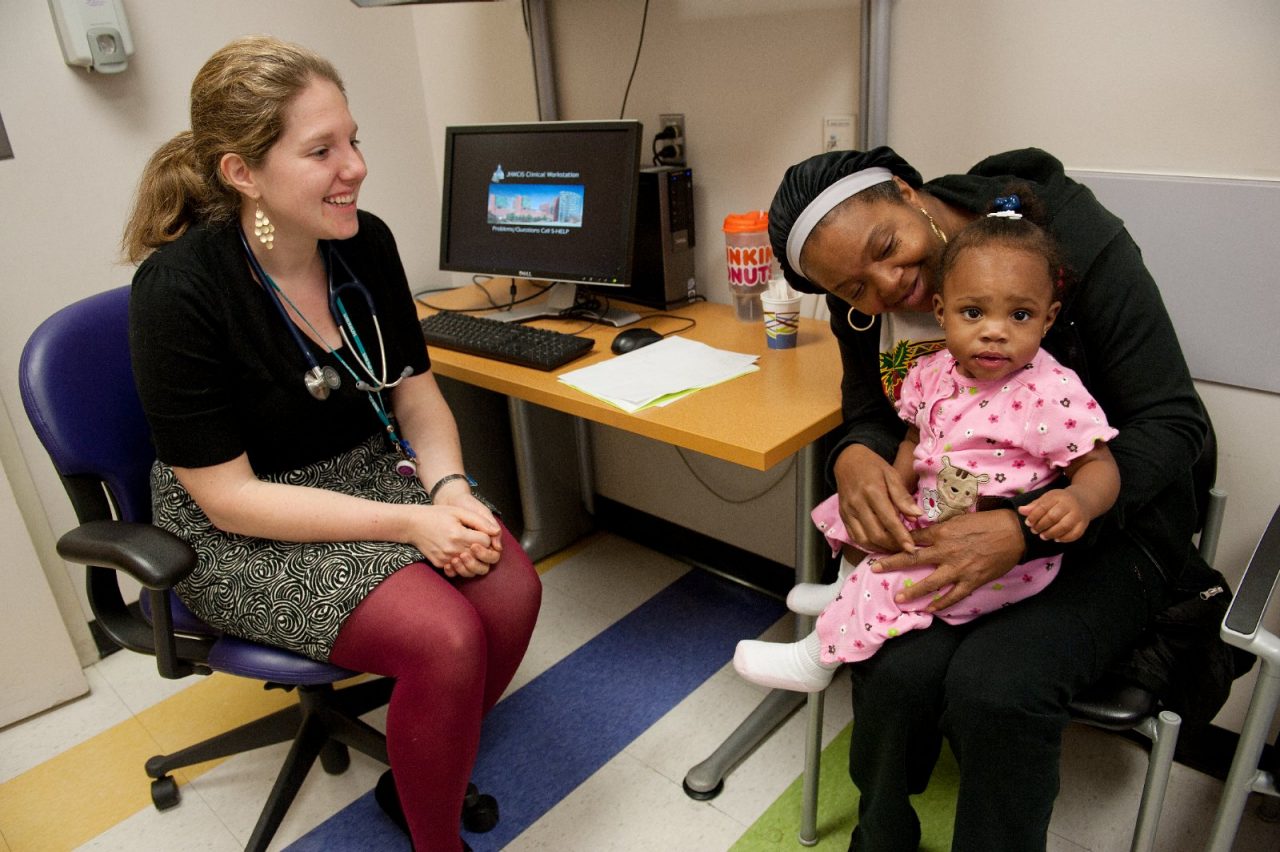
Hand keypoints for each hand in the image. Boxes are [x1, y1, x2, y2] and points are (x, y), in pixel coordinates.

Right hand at [408, 502, 501, 578]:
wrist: (413, 524)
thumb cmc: (437, 515)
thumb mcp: (459, 512)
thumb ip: (479, 521)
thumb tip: (496, 532)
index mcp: (459, 535)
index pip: (486, 542)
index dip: (487, 537)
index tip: (481, 532)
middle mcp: (453, 550)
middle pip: (481, 560)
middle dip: (485, 552)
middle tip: (479, 544)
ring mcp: (445, 559)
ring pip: (470, 570)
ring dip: (475, 562)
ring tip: (471, 551)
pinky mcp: (439, 564)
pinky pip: (456, 571)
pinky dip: (461, 566)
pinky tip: (459, 557)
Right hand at [833, 444, 922, 553]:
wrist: (847, 460)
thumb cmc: (873, 466)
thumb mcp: (892, 474)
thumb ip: (902, 496)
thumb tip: (917, 515)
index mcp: (872, 491)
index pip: (889, 520)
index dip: (901, 536)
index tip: (911, 548)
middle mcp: (857, 504)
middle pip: (875, 534)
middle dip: (892, 545)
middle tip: (905, 549)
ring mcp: (848, 512)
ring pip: (864, 539)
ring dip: (880, 548)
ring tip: (894, 549)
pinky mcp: (843, 516)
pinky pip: (854, 537)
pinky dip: (868, 545)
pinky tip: (880, 544)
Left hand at [871, 509, 1024, 611]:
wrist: (1013, 533)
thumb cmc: (987, 522)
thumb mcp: (959, 519)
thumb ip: (941, 528)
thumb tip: (924, 533)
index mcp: (942, 532)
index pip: (913, 537)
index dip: (897, 541)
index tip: (881, 545)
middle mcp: (946, 551)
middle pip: (914, 558)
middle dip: (892, 563)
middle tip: (875, 568)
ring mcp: (958, 568)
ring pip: (931, 582)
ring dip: (914, 592)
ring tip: (899, 599)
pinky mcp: (972, 581)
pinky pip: (953, 595)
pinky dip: (941, 604)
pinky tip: (931, 609)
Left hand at [1019, 490, 1087, 542]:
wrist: (1083, 500)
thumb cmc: (1060, 501)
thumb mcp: (1047, 498)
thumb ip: (1034, 505)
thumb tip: (1021, 510)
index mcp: (1058, 496)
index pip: (1043, 507)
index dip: (1033, 516)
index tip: (1028, 523)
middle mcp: (1070, 505)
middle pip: (1053, 517)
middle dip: (1041, 526)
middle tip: (1034, 530)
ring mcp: (1078, 515)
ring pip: (1064, 527)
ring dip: (1051, 533)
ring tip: (1043, 536)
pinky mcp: (1083, 524)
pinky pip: (1074, 534)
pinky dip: (1064, 538)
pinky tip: (1056, 539)